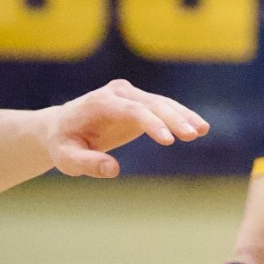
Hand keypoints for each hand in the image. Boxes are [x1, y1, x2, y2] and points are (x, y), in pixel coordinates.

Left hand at [36, 79, 208, 178]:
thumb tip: (114, 170)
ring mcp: (130, 95)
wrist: (60, 127)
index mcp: (100, 103)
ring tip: (203, 130)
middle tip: (193, 135)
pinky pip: (163, 108)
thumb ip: (88, 163)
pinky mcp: (139, 103)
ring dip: (183, 116)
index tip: (169, 140)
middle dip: (174, 119)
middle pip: (152, 103)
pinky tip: (200, 127)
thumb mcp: (67, 158)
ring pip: (161, 103)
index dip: (152, 123)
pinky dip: (181, 116)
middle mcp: (117, 93)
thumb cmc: (63, 144)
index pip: (132, 110)